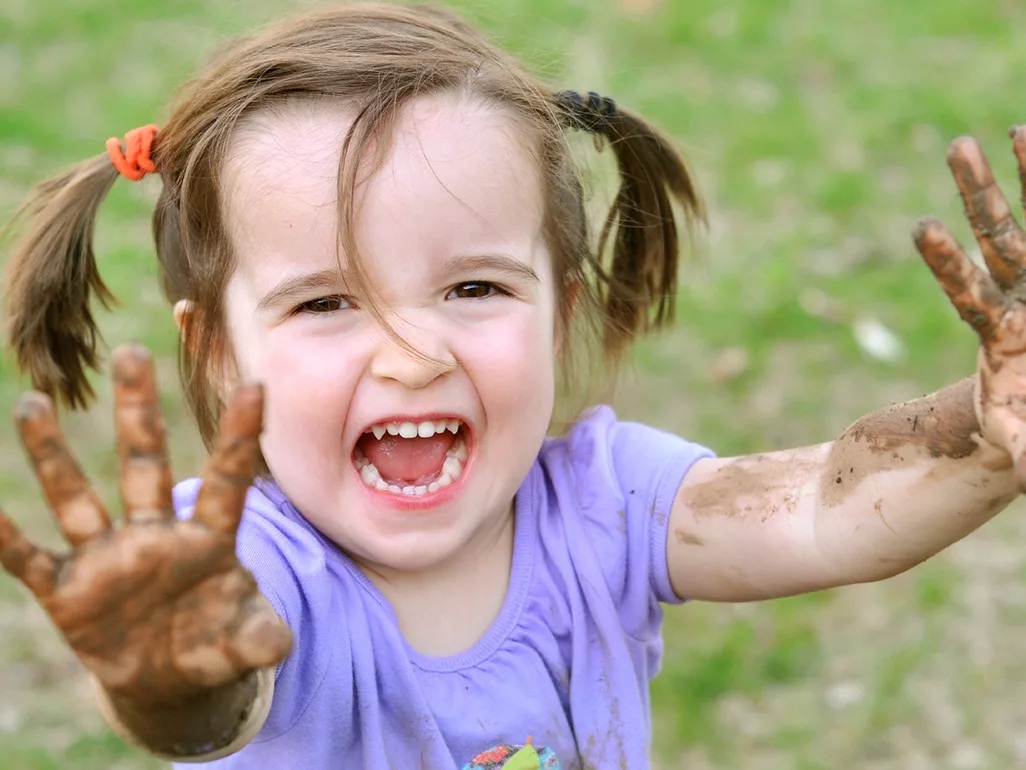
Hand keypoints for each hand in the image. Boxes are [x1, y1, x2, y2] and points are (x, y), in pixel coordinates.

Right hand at [0, 344, 291, 707]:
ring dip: (53, 455)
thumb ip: (259, 639)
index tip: (255, 386)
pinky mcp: (68, 591)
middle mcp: (155, 535)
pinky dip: (4, 538)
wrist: (168, 679)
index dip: (239, 439)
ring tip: (34, 401)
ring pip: (76, 497)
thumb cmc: (216, 644)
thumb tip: (278, 647)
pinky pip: (29, 560)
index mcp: (208, 540)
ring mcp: (108, 559)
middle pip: (145, 463)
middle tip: (130, 351)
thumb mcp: (245, 643)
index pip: (226, 481)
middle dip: (137, 412)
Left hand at [914, 126, 1025, 486]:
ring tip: (1003, 129)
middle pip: (998, 238)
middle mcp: (1021, 300)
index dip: (947, 263)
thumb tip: (1018, 464)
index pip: (968, 291)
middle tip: (956, 145)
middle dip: (981, 193)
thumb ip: (1021, 446)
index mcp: (1001, 336)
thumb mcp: (1024, 445)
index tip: (922, 227)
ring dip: (1020, 177)